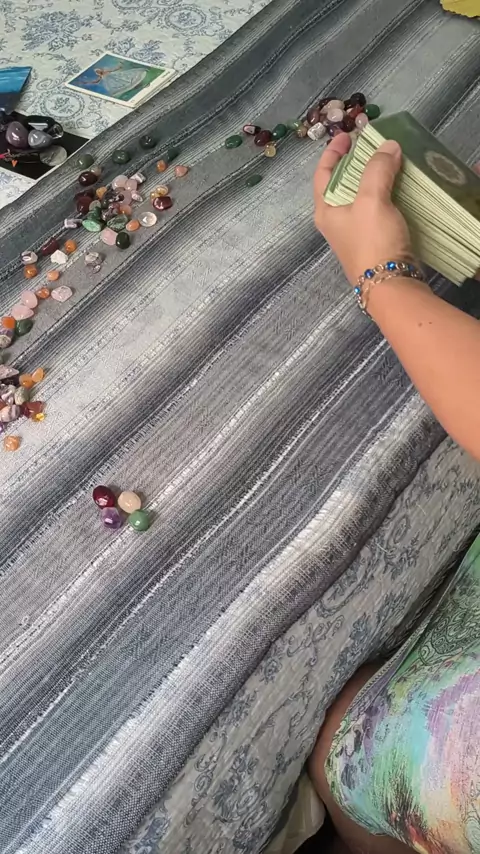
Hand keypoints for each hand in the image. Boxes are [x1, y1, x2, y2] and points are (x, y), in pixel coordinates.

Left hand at [313, 133, 413, 285]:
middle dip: (355, 163)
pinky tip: (398, 188)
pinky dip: (385, 194)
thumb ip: (377, 169)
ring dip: (372, 178)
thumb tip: (388, 147)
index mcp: (325, 211)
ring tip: (388, 162)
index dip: (332, 152)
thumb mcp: (371, 200)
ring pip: (360, 197)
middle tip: (371, 146)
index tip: (347, 135)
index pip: (323, 174)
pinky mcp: (374, 241)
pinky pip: (376, 209)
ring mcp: (354, 233)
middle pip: (341, 184)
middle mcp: (336, 222)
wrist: (390, 285)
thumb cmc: (372, 242)